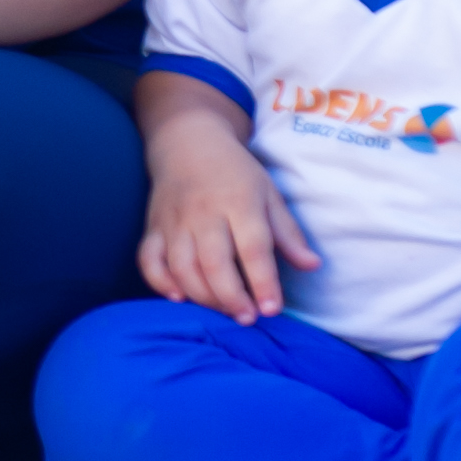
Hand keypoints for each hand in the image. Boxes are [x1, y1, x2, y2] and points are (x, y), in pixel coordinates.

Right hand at [137, 113, 321, 317]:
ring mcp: (174, 221)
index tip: (273, 309)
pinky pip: (149, 259)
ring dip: (202, 296)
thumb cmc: (235, 172)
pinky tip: (178, 297)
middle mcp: (203, 213)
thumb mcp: (269, 193)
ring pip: (182, 266)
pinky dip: (159, 282)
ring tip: (224, 310)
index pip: (253, 247)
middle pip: (214, 262)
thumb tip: (312, 265)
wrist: (188, 142)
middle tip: (248, 318)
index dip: (263, 281)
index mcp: (238, 202)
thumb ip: (288, 233)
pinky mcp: (153, 227)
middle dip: (231, 297)